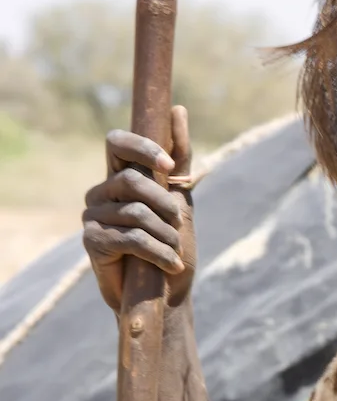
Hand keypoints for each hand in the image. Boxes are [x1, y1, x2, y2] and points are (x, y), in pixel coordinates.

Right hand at [82, 106, 195, 310]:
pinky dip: (159, 252)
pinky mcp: (92, 242)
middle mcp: (101, 192)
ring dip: (166, 234)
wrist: (167, 292)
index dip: (143, 148)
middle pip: (130, 179)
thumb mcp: (181, 197)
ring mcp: (92, 216)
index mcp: (121, 176)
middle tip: (179, 222)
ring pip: (136, 212)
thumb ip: (179, 157)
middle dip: (164, 202)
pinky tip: (171, 265)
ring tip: (175, 251)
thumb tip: (177, 109)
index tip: (168, 167)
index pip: (117, 142)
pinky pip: (131, 238)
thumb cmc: (173, 242)